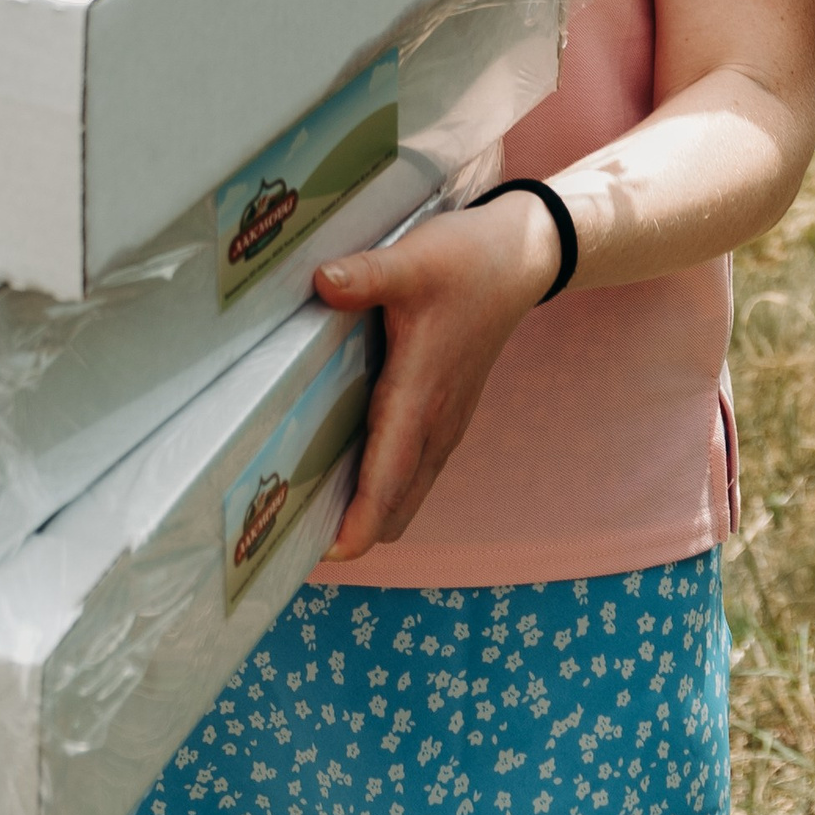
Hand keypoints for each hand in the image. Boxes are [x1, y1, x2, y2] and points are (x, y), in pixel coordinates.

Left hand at [311, 191, 559, 560]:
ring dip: (370, 509)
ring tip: (311, 513)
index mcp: (421, 396)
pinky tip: (347, 471)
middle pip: (397, 502)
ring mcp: (446, 421)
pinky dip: (385, 486)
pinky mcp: (447, 412)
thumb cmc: (466, 262)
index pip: (389, 477)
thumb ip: (366, 275)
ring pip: (408, 490)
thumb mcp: (413, 261)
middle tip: (294, 533)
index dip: (360, 520)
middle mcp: (436, 422)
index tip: (329, 554)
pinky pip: (414, 469)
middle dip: (354, 527)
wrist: (520, 259)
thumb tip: (322, 282)